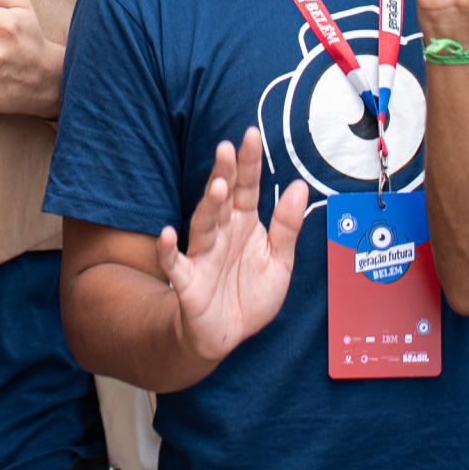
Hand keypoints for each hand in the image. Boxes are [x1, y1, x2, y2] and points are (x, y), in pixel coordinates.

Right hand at [158, 128, 308, 365]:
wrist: (228, 334)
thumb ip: (287, 225)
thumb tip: (299, 187)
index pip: (247, 187)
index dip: (249, 163)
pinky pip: (175, 263)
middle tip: (228, 148)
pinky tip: (168, 234)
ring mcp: (203, 254)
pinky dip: (169, 249)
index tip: (251, 135)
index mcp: (244, 223)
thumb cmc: (251, 292)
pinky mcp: (188, 281)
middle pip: (222, 199)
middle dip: (225, 173)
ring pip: (203, 224)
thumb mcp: (279, 260)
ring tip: (218, 186)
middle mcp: (222, 233)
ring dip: (208, 205)